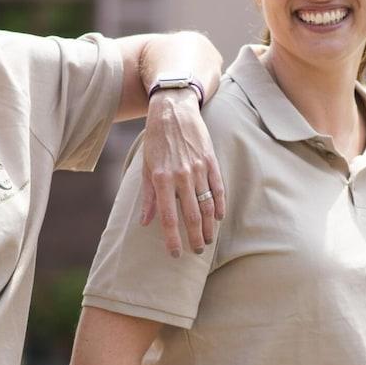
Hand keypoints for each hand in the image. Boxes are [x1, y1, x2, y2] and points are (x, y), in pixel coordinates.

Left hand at [138, 88, 224, 256]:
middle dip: (194, 237)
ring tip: (208, 239)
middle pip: (191, 216)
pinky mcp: (211, 161)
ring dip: (208, 226)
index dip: (172, 239)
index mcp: (161, 179)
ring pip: (206, 205)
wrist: (173, 109)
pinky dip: (219, 205)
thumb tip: (146, 222)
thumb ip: (148, 196)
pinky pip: (218, 188)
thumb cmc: (156, 140)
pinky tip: (218, 218)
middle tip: (197, 251)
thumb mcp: (146, 167)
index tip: (175, 254)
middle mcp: (181, 176)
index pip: (168, 217)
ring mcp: (198, 168)